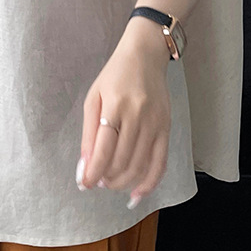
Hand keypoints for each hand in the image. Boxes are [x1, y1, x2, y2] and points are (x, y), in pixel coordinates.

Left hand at [76, 20, 171, 207]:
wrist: (146, 55)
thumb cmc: (115, 75)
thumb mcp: (94, 97)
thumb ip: (89, 134)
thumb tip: (84, 168)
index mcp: (115, 105)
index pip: (103, 150)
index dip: (92, 172)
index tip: (84, 184)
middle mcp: (138, 116)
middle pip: (121, 162)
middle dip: (105, 178)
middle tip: (96, 180)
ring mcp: (155, 123)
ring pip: (139, 166)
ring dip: (122, 182)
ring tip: (110, 182)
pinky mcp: (167, 128)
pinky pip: (160, 163)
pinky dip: (149, 183)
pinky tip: (136, 195)